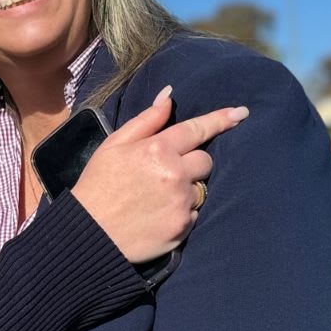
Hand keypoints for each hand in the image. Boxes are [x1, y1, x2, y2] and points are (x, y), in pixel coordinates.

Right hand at [71, 86, 247, 263]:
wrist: (88, 234)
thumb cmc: (98, 185)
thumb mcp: (114, 145)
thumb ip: (146, 120)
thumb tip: (169, 96)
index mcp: (157, 149)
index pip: (197, 129)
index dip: (221, 120)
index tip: (242, 113)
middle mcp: (175, 174)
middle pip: (205, 161)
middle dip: (191, 163)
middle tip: (164, 173)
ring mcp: (181, 202)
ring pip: (201, 188)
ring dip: (186, 189)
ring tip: (156, 198)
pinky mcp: (183, 227)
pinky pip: (193, 213)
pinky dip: (180, 212)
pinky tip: (157, 215)